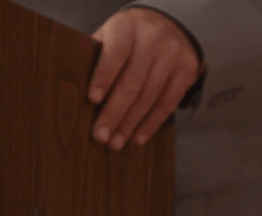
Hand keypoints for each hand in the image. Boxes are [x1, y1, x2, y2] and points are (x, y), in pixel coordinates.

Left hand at [89, 7, 202, 150]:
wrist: (171, 26)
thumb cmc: (130, 36)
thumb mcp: (112, 34)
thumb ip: (97, 54)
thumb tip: (74, 89)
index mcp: (128, 28)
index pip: (117, 53)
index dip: (104, 77)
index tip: (93, 100)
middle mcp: (154, 40)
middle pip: (133, 82)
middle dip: (115, 112)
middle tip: (102, 136)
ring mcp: (173, 57)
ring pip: (150, 97)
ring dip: (131, 123)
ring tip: (116, 142)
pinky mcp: (188, 72)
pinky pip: (168, 103)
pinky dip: (152, 123)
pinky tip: (138, 137)